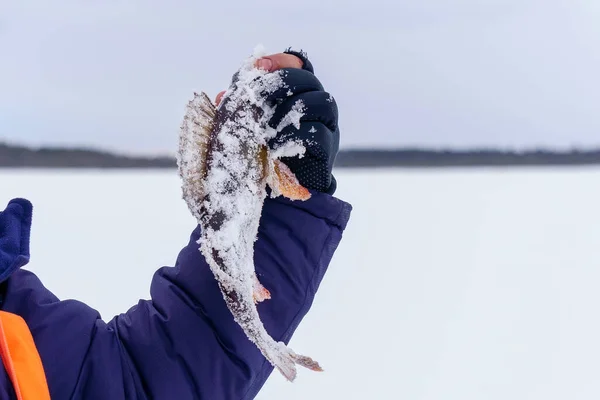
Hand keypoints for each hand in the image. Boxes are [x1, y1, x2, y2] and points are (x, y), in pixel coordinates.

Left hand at [215, 50, 339, 194]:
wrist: (272, 205)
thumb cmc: (253, 164)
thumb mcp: (237, 134)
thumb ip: (232, 114)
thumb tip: (221, 96)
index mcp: (294, 98)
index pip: (298, 64)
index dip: (281, 60)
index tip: (259, 66)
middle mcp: (313, 110)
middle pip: (310, 79)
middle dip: (282, 81)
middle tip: (259, 95)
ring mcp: (325, 129)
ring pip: (321, 101)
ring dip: (289, 109)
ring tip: (265, 127)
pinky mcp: (326, 153)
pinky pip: (319, 133)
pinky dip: (294, 136)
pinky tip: (273, 147)